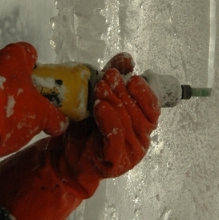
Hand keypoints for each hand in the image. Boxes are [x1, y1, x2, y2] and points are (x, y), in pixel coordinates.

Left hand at [0, 42, 66, 170]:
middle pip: (6, 73)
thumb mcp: (39, 116)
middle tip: (27, 108)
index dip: (32, 60)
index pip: (25, 51)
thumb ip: (52, 118)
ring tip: (8, 129)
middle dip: (15, 89)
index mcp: (13, 61)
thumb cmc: (8, 108)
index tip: (36, 71)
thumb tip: (61, 123)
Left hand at [0, 56, 159, 219]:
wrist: (66, 155)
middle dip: (123, 93)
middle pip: (138, 114)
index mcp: (143, 124)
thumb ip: (115, 78)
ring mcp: (131, 153)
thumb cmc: (87, 126)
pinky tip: (100, 107)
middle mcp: (141, 139)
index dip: (144, 92)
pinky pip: (115, 138)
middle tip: (108, 76)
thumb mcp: (101, 97)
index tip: (132, 76)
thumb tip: (127, 58)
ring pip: (127, 124)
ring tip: (100, 88)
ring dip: (114, 103)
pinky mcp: (116, 162)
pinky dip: (109, 120)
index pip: (152, 107)